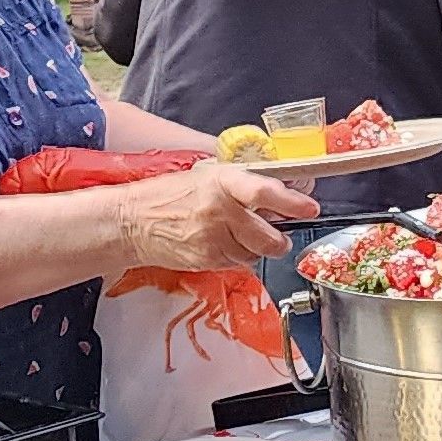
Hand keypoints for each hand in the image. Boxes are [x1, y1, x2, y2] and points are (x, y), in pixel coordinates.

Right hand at [118, 166, 318, 269]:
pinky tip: (221, 243)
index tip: (310, 208)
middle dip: (279, 240)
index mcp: (221, 182)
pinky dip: (237, 257)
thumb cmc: (171, 195)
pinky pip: (237, 264)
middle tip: (279, 235)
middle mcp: (219, 210)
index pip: (263, 191)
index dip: (291, 202)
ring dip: (256, 249)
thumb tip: (284, 192)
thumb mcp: (207, 176)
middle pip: (268, 237)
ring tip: (238, 235)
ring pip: (255, 254)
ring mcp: (212, 238)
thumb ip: (242, 185)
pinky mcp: (206, 259)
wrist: (131, 221)